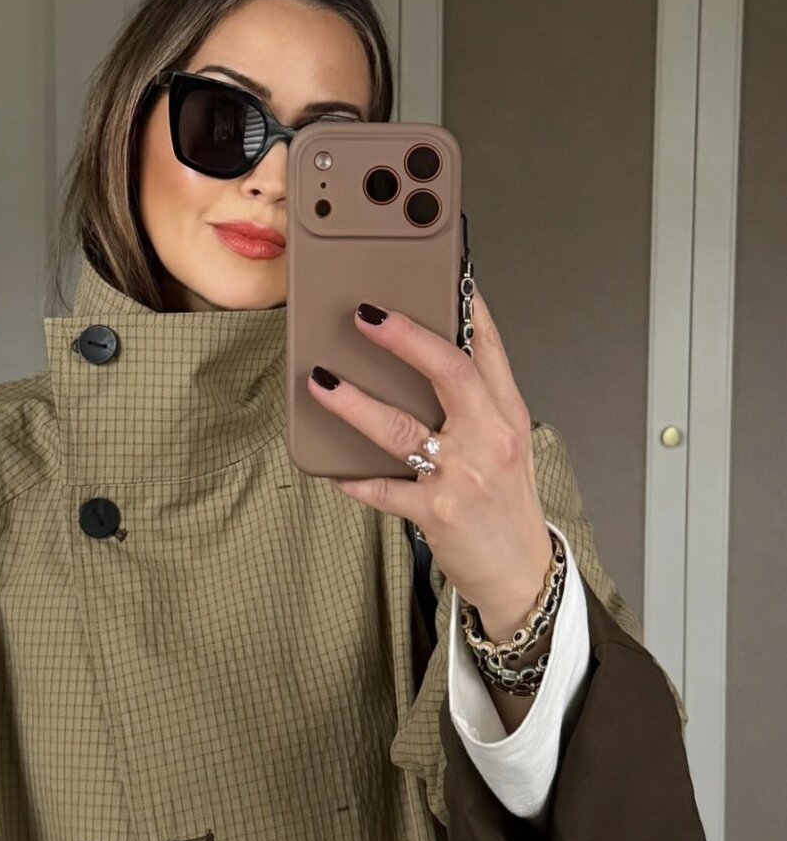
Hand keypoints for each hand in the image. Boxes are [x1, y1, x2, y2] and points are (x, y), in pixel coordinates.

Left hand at [307, 288, 553, 635]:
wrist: (519, 569)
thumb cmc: (505, 501)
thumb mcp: (505, 442)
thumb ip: (475, 401)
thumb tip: (425, 357)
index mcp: (506, 414)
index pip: (488, 347)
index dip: (464, 306)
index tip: (441, 271)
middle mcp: (490, 438)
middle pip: (449, 372)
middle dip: (405, 339)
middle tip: (364, 316)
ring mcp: (464, 475)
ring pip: (402, 429)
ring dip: (355, 402)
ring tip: (321, 380)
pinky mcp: (437, 511)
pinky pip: (383, 489)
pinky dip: (354, 477)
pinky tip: (333, 469)